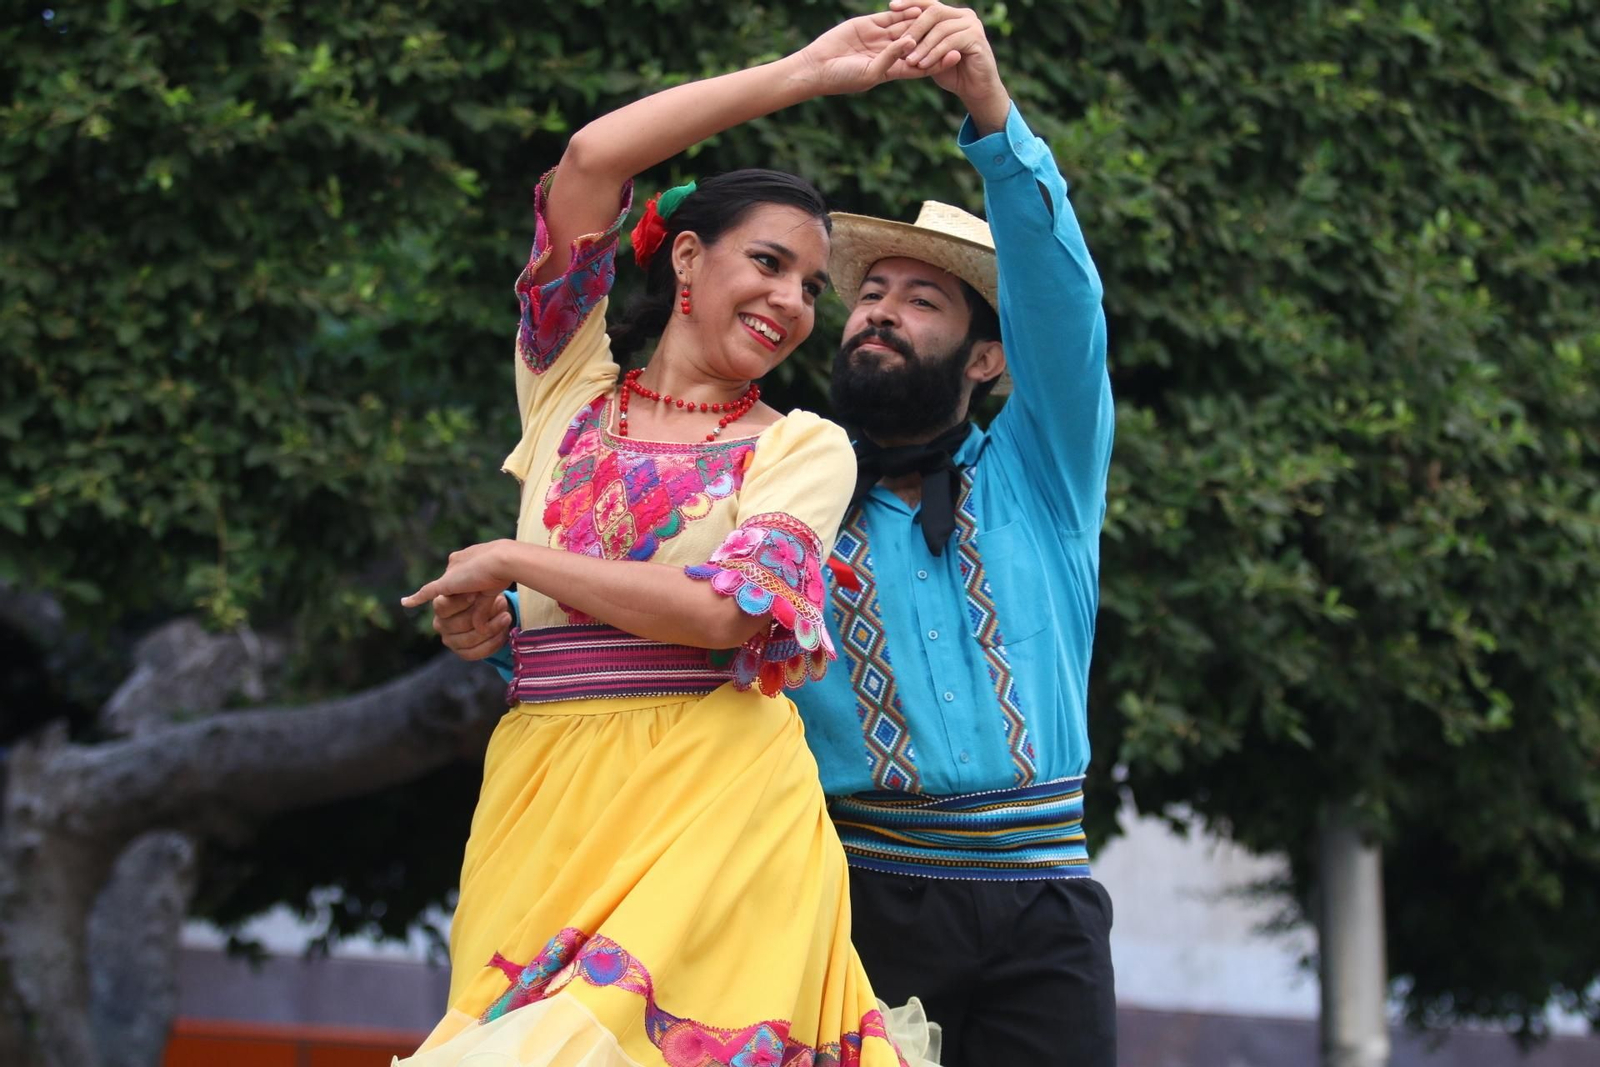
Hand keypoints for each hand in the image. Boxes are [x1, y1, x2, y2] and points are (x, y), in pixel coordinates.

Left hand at [401, 540, 514, 609]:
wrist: (503, 560)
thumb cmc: (503, 571)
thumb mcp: (490, 592)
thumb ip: (482, 608)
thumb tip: (479, 627)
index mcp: (467, 560)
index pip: (461, 578)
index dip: (467, 589)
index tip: (475, 595)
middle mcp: (455, 563)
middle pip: (453, 585)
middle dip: (462, 595)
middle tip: (476, 596)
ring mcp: (449, 573)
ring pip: (447, 592)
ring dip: (459, 600)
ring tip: (475, 595)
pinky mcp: (445, 582)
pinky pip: (427, 592)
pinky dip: (416, 598)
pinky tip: (404, 603)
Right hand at [431, 590, 512, 660]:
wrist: (490, 609)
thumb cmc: (482, 593)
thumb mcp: (478, 586)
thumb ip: (474, 590)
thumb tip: (476, 595)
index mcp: (439, 605)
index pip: (443, 607)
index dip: (460, 602)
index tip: (476, 595)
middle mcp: (440, 624)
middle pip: (460, 624)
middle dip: (483, 614)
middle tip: (503, 603)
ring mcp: (450, 640)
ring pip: (471, 639)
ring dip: (493, 628)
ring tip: (507, 616)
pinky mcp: (462, 652)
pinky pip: (478, 652)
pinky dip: (494, 642)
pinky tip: (504, 632)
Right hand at [792, 10, 957, 95]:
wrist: (818, 66)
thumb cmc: (843, 78)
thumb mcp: (870, 72)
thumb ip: (890, 58)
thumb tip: (910, 41)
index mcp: (892, 71)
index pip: (921, 65)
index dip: (938, 60)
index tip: (956, 54)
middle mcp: (889, 54)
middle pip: (918, 44)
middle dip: (934, 37)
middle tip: (954, 30)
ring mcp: (880, 38)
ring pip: (906, 27)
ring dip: (921, 21)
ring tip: (939, 15)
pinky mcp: (869, 24)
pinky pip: (890, 16)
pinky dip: (903, 11)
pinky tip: (917, 6)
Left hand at [888, 0, 1008, 126]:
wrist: (976, 89)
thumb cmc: (952, 72)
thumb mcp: (931, 55)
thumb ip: (920, 43)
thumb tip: (897, 36)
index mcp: (952, 15)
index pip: (929, 3)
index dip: (910, 2)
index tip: (891, 6)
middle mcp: (964, 15)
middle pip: (934, 12)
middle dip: (915, 28)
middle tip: (900, 44)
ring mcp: (972, 24)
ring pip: (941, 28)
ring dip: (923, 46)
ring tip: (909, 61)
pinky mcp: (976, 37)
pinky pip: (950, 42)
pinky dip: (934, 54)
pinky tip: (923, 65)